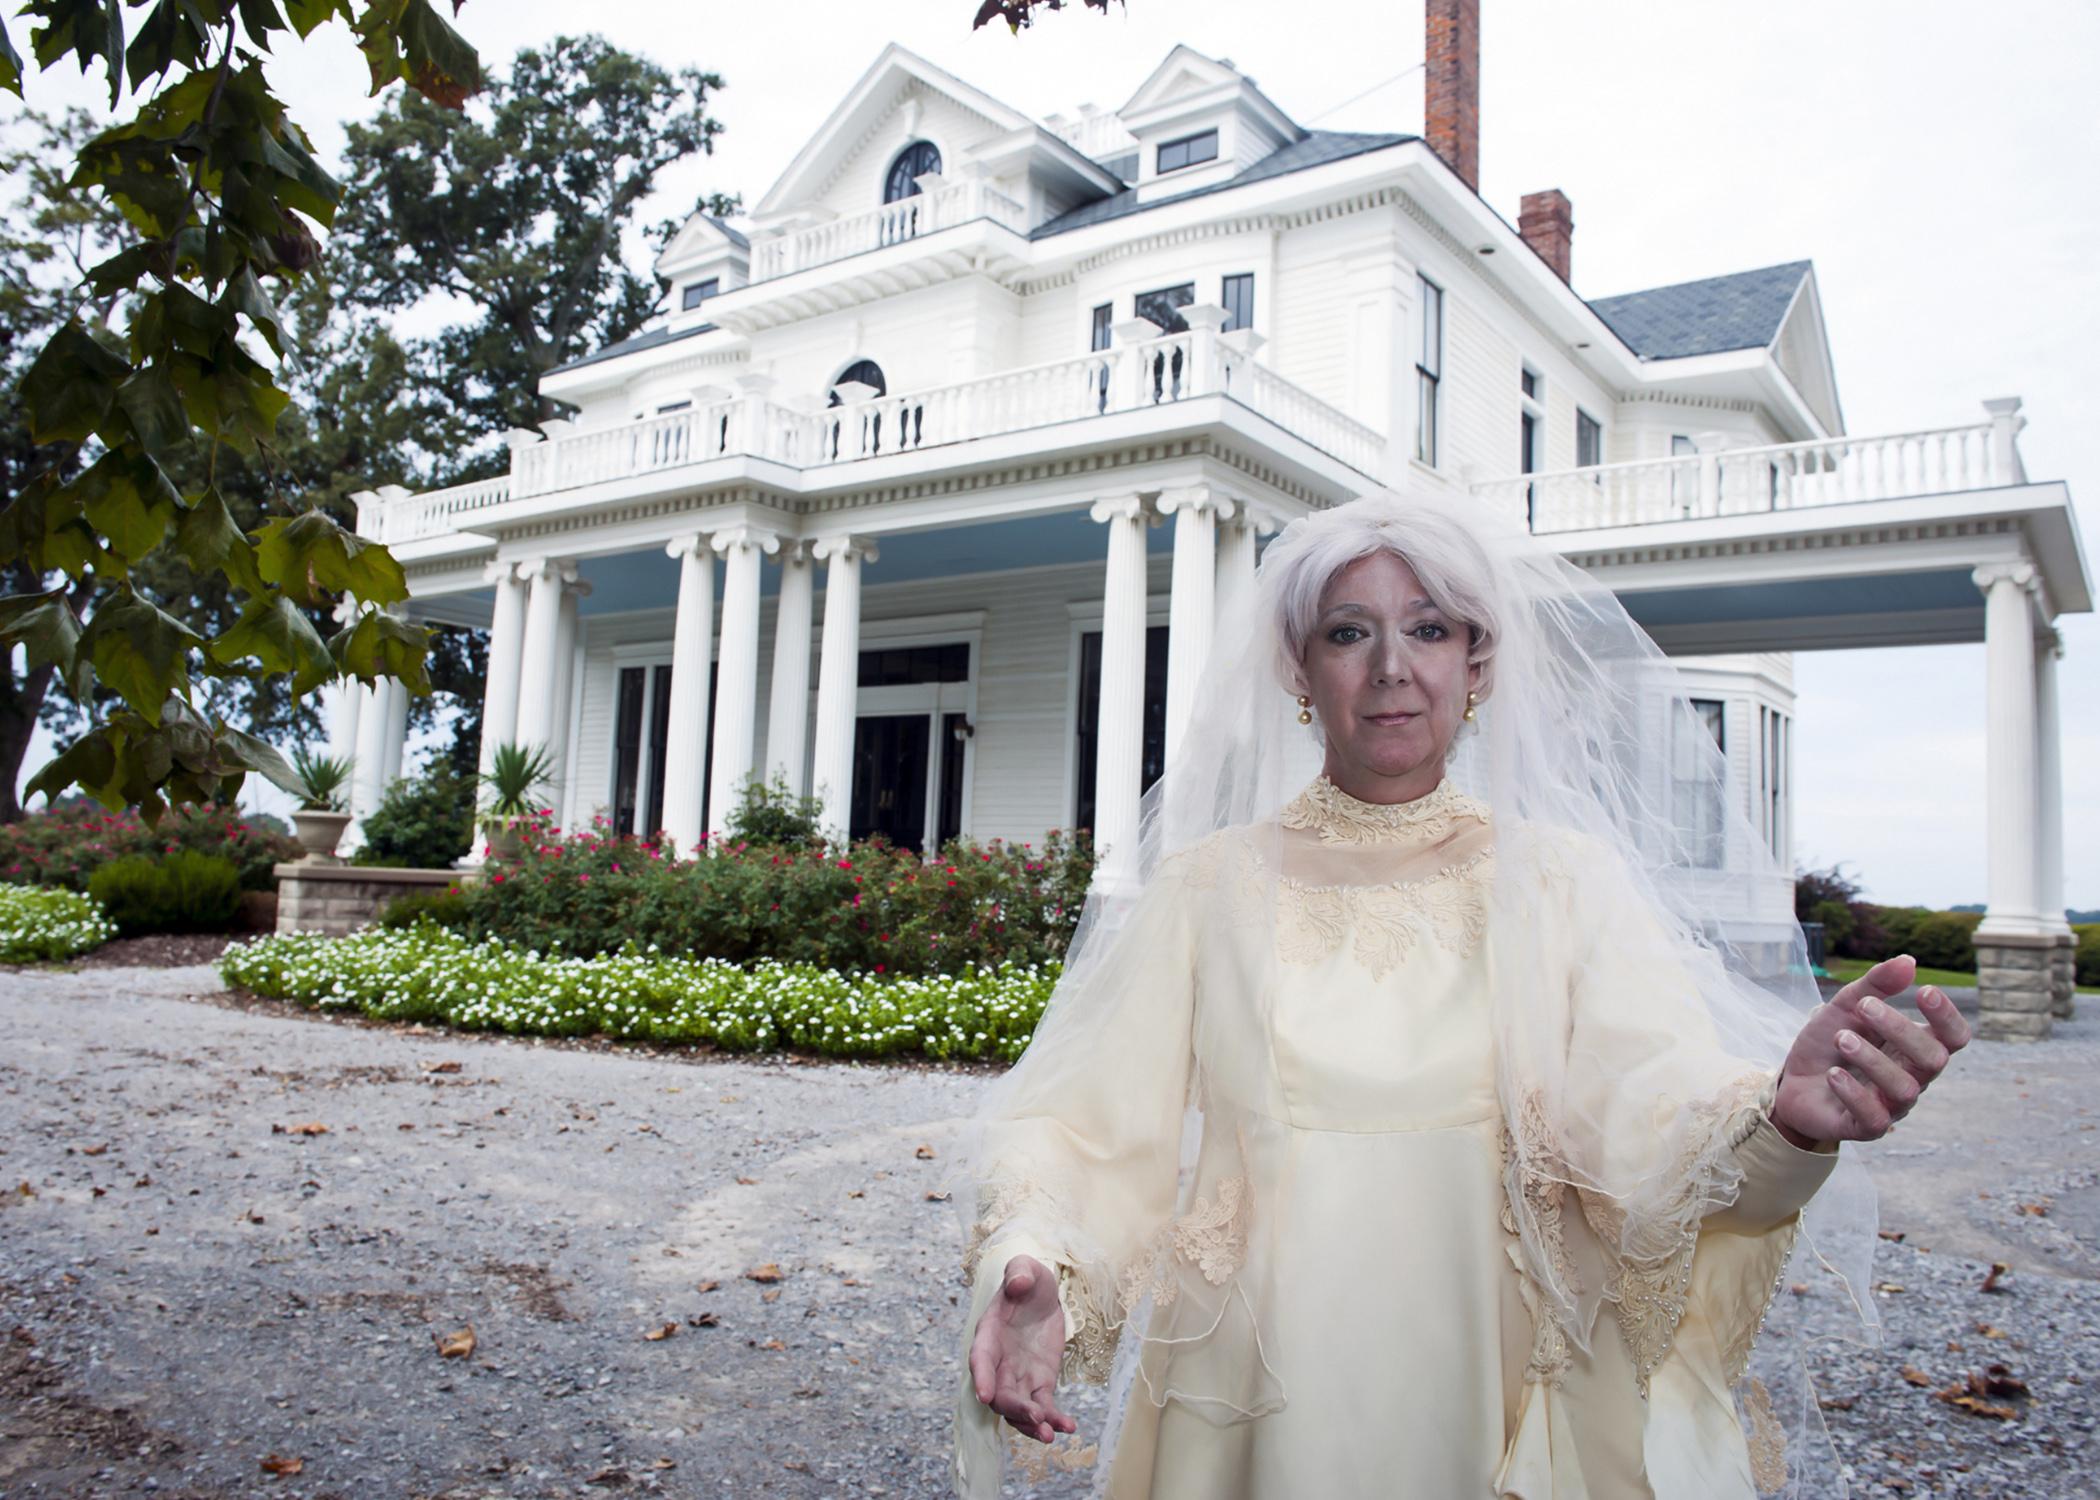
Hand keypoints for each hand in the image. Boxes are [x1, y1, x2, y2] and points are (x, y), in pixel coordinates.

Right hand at [967, 1253, 1076, 1444]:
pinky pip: (1044, 1406)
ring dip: (1031, 1424)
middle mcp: (999, 1363)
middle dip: (1015, 1409)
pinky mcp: (1040, 1384)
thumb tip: (1018, 1283)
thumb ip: (1018, 1273)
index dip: (982, 1378)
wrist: (1042, 1296)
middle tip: (1035, 1417)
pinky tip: (1068, 1427)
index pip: (981, 1360)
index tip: (984, 1395)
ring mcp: (1019, 1377)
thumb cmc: (1027, 1281)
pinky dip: (1053, 1419)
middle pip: (1000, 1394)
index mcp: (989, 1336)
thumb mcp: (1024, 1268)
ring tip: (1049, 1435)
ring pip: (1019, 1409)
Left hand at [1771, 955, 1968, 1147]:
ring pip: (1904, 1088)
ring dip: (1872, 1059)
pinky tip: (1834, 1074)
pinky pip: (1874, 1118)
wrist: (1791, 1081)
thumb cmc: (1827, 1043)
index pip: (1954, 1037)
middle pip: (1933, 1058)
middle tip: (1864, 1007)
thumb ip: (1875, 985)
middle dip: (1901, 1029)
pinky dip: (1854, 1094)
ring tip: (1842, 1038)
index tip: (1924, 991)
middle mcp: (1912, 1077)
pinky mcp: (1865, 1127)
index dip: (1947, 1017)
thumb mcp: (1845, 1007)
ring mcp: (1892, 1105)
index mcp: (1914, 1047)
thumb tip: (1909, 961)